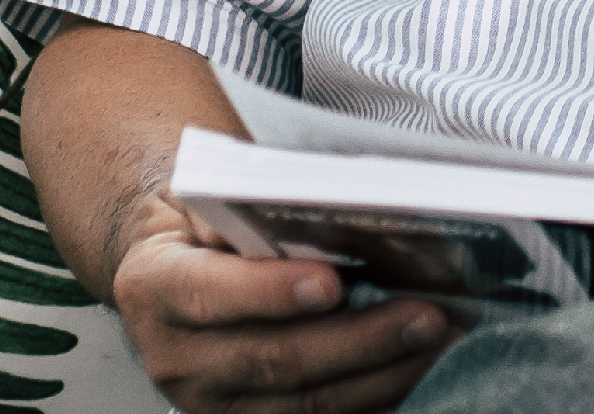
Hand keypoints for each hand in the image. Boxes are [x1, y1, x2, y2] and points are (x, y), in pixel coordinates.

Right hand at [106, 196, 460, 413]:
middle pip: (273, 359)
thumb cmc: (202, 225)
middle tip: (425, 316)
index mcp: (154, 289)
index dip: (270, 292)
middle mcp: (177, 357)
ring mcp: (213, 401)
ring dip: (382, 374)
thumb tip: (314, 208)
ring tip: (439, 341)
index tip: (332, 282)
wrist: (173, 270)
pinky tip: (417, 368)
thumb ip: (243, 204)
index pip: (211, 294)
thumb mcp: (204, 199)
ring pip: (306, 402)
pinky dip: (374, 396)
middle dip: (358, 340)